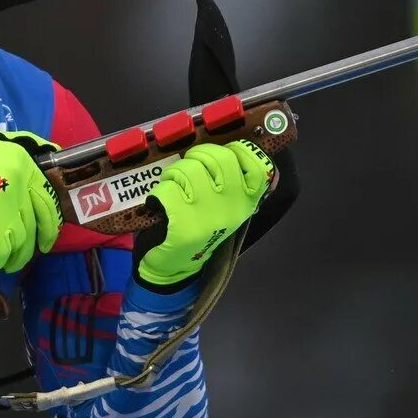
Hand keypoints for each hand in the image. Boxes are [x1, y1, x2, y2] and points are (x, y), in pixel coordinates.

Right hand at [0, 128, 61, 271]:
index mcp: (24, 162)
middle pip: (38, 221)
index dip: (51, 220)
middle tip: (31, 255)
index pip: (47, 197)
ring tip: (6, 263)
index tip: (47, 233)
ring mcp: (6, 204)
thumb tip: (47, 154)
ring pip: (21, 240)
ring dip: (14, 257)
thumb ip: (23, 147)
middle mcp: (20, 183)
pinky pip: (0, 251)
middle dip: (38, 242)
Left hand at [134, 141, 273, 287]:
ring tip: (173, 184)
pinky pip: (168, 189)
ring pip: (190, 169)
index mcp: (247, 202)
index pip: (258, 164)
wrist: (177, 267)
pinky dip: (159, 192)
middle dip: (199, 155)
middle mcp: (233, 206)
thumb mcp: (225, 209)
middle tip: (189, 167)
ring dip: (175, 172)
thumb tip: (229, 149)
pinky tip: (160, 201)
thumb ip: (232, 183)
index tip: (221, 155)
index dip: (238, 151)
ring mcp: (210, 214)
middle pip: (220, 157)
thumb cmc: (201, 229)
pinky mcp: (184, 225)